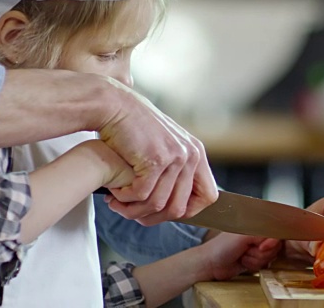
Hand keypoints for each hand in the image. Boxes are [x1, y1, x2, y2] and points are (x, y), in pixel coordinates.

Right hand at [97, 80, 217, 225]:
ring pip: (157, 204)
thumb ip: (174, 170)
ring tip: (117, 203)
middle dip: (152, 217)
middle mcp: (190, 155)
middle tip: (131, 212)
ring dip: (133, 209)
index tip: (164, 212)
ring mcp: (175, 156)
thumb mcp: (163, 146)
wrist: (114, 105)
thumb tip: (174, 205)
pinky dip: (125, 198)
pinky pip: (141, 194)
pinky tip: (114, 190)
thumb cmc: (133, 128)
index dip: (189, 211)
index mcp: (196, 153)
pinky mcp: (155, 159)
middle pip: (179, 208)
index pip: (209, 196)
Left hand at [200, 233, 281, 280]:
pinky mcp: (256, 259)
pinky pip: (264, 264)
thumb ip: (262, 234)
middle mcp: (258, 234)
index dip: (271, 242)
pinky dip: (254, 265)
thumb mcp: (243, 236)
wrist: (211, 264)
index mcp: (255, 224)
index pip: (276, 232)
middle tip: (247, 249)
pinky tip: (243, 261)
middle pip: (275, 247)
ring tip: (242, 255)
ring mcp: (257, 247)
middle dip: (261, 252)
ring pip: (270, 257)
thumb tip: (277, 238)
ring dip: (255, 259)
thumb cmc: (222, 246)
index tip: (261, 247)